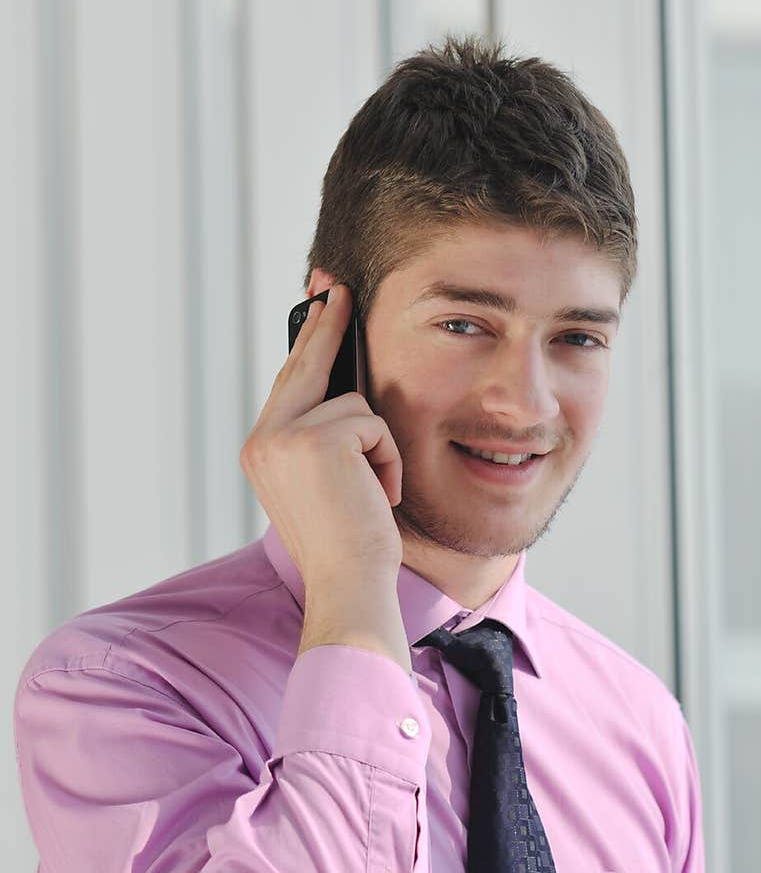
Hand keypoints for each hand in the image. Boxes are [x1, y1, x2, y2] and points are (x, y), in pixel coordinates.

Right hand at [240, 284, 402, 586]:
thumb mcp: (326, 486)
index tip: (319, 307)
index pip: (289, 384)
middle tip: (339, 286)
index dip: (307, 344)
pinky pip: (372, 423)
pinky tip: (378, 496)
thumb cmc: (349, 546)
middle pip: (304, 366)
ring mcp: (284, 437)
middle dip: (328, 325)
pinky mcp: (316, 440)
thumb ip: (321, 440)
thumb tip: (346, 389)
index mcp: (261, 451)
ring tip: (373, 493)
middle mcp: (262, 440)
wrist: (348, 586)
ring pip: (352, 403)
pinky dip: (388, 459)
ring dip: (379, 447)